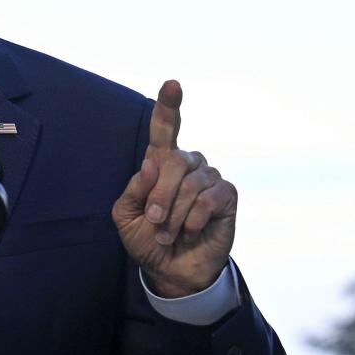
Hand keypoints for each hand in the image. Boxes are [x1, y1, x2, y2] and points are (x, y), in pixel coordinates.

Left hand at [111, 80, 236, 297]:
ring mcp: (209, 177)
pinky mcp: (227, 195)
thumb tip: (152, 162)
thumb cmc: (148, 239)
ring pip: (190, 184)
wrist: (171, 270)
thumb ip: (135, 189)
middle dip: (159, 195)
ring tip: (170, 233)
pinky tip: (191, 230)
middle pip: (173, 161)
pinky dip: (193, 220)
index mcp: (161, 163)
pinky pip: (209, 199)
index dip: (169, 106)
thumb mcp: (127, 216)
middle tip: (153, 221)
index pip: (165, 129)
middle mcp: (187, 164)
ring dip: (174, 215)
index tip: (173, 84)